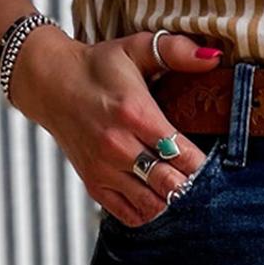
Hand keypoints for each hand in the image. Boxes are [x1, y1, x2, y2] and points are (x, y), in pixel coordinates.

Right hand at [9, 29, 224, 224]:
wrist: (50, 84)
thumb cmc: (98, 68)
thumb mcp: (135, 49)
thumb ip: (175, 51)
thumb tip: (213, 56)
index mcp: (134, 113)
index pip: (181, 153)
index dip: (203, 163)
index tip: (212, 161)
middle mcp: (118, 146)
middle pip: (170, 184)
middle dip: (190, 186)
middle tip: (200, 179)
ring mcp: (105, 170)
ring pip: (153, 205)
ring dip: (171, 201)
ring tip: (179, 187)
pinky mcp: (95, 186)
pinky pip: (131, 215)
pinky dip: (149, 212)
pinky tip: (156, 195)